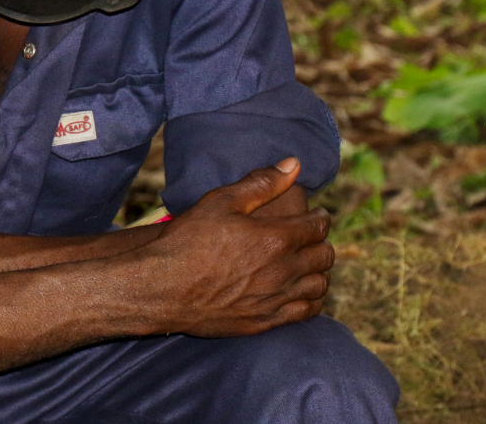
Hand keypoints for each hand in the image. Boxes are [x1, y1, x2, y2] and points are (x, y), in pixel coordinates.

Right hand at [142, 158, 333, 337]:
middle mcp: (282, 271)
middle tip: (311, 237)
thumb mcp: (220, 201)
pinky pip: (304, 312)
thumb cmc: (187, 240)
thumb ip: (261, 183)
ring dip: (318, 271)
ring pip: (319, 286)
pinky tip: (300, 292)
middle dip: (321, 242)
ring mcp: (274, 300)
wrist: (161, 289)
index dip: (321, 217)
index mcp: (276, 238)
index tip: (316, 215)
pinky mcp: (264, 322)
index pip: (318, 226)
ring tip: (307, 264)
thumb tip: (293, 164)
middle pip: (324, 256)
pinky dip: (310, 300)